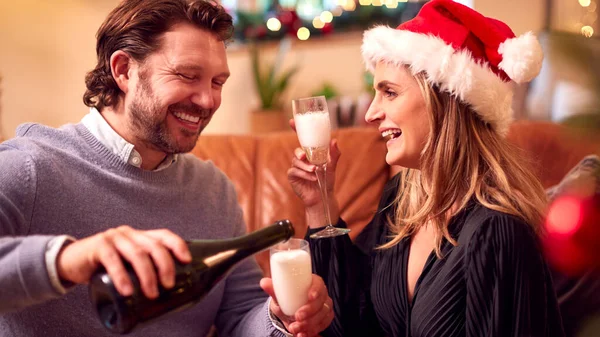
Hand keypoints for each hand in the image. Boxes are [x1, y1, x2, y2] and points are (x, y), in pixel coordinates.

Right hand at [56, 226, 190, 298]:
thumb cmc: (103, 266)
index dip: (178, 245)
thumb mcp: (126, 265)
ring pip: (137, 254)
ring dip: (147, 275)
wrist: (70, 262)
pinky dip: (122, 276)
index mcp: (139, 236)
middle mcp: (129, 233)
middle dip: (165, 266)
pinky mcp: (98, 246)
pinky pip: (113, 260)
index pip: (164, 235)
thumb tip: (166, 293)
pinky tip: (127, 290)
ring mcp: (114, 238)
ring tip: (151, 293)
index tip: (187, 261)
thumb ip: (141, 270)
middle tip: (168, 285)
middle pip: (154, 246)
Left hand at [261, 275, 333, 336]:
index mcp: (312, 283)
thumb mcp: (280, 295)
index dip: (316, 290)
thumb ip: (273, 289)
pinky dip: (312, 331)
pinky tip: (302, 334)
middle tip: (297, 317)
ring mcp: (324, 306)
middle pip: (321, 302)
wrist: (287, 312)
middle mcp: (321, 294)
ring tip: (295, 328)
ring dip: (309, 324)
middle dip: (309, 311)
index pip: (319, 284)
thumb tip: (263, 282)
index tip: (309, 297)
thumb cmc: (286, 299)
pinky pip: (323, 325)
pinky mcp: (325, 318)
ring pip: (322, 315)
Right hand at [287, 119, 341, 209]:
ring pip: (296, 161)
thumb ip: (334, 154)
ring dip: (305, 166)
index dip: (296, 129)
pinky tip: (312, 178)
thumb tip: (334, 141)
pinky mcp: (293, 176)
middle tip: (304, 156)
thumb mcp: (332, 166)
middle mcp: (302, 158)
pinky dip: (304, 174)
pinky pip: (295, 171)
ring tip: (314, 171)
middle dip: (299, 152)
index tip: (291, 121)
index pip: (302, 138)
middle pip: (297, 150)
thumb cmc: (327, 179)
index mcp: (310, 152)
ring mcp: (296, 166)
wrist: (323, 195)